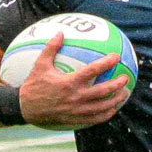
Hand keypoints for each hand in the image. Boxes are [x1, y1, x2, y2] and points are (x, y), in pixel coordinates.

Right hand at [15, 33, 130, 127]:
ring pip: (102, 107)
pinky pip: (96, 118)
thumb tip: (61, 32)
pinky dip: (107, 114)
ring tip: (125, 93)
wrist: (26, 109)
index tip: (116, 56)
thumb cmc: (34, 85)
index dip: (106, 63)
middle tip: (126, 77)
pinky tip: (113, 109)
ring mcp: (77, 110)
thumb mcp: (40, 65)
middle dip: (117, 84)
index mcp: (68, 83)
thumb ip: (51, 48)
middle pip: (103, 91)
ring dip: (116, 100)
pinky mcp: (76, 119)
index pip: (92, 71)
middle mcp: (75, 97)